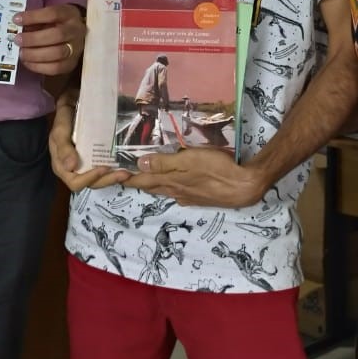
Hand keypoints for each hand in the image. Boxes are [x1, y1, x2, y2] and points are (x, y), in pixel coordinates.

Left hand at [14, 3, 85, 77]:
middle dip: (34, 39)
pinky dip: (38, 66)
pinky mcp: (71, 64)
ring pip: (57, 53)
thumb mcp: (49, 16)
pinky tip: (27, 62)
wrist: (77, 36)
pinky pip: (55, 68)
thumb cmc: (58, 23)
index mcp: (69, 14)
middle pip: (57, 35)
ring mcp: (76, 49)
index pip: (52, 13)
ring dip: (35, 54)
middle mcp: (76, 31)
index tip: (16, 19)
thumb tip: (17, 28)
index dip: (33, 17)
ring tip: (21, 53)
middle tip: (17, 40)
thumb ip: (35, 21)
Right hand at [49, 98, 129, 191]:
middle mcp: (75, 169)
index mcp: (62, 166)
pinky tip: (127, 165)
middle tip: (124, 174)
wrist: (73, 103)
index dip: (89, 179)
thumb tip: (70, 167)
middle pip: (91, 183)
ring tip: (127, 172)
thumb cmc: (65, 117)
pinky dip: (115, 169)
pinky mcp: (97, 158)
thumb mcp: (60, 130)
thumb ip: (63, 147)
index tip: (104, 168)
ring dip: (114, 177)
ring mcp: (87, 164)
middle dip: (107, 180)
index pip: (75, 182)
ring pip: (100, 178)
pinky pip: (106, 168)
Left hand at [125, 148, 266, 207]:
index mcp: (170, 183)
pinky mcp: (199, 198)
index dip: (128, 178)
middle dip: (138, 181)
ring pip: (165, 190)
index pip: (142, 181)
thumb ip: (164, 162)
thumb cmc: (217, 169)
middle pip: (152, 187)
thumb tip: (139, 164)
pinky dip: (170, 186)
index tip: (113, 175)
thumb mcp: (189, 160)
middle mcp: (176, 193)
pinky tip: (174, 183)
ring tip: (145, 176)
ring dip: (153, 184)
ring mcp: (188, 197)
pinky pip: (178, 192)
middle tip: (125, 174)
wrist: (244, 187)